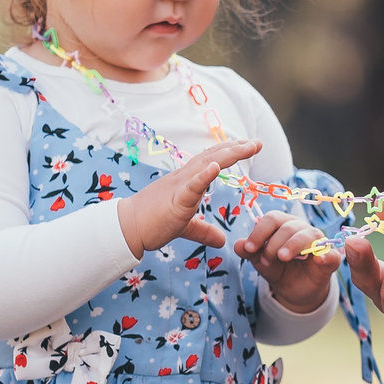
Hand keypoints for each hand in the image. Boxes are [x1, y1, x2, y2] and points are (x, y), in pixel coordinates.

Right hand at [117, 139, 262, 255]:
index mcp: (186, 181)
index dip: (229, 152)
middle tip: (257, 143)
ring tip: (247, 147)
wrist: (126, 228)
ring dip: (228, 155)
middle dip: (236, 148)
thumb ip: (204, 231)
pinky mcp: (175, 201)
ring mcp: (179, 187)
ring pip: (205, 165)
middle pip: (212, 157)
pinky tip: (216, 166)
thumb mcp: (185, 228)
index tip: (248, 145)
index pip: (210, 160)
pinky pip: (191, 186)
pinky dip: (204, 175)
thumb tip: (222, 241)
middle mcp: (184, 178)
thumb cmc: (152, 224)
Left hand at [234, 209, 339, 314]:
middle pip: (288, 227)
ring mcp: (318, 242)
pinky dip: (326, 255)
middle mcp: (302, 229)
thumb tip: (237, 245)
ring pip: (308, 236)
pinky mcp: (329, 259)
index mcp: (284, 225)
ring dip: (293, 245)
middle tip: (265, 260)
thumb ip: (250, 252)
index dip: (259, 232)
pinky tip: (319, 260)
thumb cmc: (278, 268)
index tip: (248, 248)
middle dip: (273, 243)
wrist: (295, 289)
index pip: (272, 219)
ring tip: (282, 257)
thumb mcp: (260, 261)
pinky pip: (331, 254)